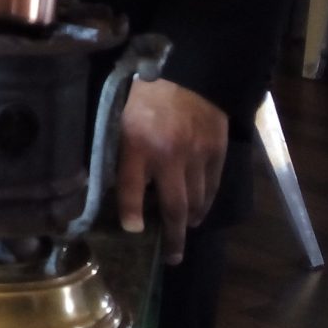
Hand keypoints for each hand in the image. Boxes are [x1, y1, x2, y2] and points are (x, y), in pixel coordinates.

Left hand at [114, 79, 228, 264]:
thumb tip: (110, 180)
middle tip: (171, 257)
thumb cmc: (146, 93)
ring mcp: (196, 154)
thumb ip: (120, 150)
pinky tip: (200, 211)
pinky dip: (207, 202)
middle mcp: (168, 154)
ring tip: (184, 233)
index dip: (131, 212)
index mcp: (137, 143)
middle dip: (172, 237)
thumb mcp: (121, 117)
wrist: (189, 70)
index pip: (129, 187)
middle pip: (172, 206)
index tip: (133, 230)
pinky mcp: (217, 151)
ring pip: (196, 200)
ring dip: (189, 221)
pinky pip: (212, 186)